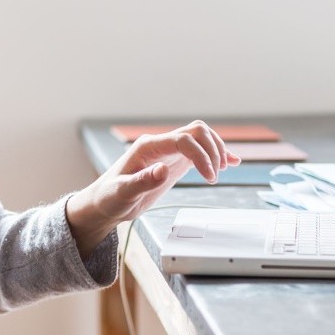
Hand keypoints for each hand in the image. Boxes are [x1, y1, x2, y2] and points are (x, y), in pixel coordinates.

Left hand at [65, 121, 240, 258]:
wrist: (104, 203)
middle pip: (196, 131)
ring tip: (223, 170)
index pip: (183, 139)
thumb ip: (141, 181)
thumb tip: (163, 169)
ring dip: (216, 149)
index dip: (201, 155)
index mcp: (147, 147)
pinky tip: (230, 162)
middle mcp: (160, 145)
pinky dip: (215, 155)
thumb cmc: (109, 198)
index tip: (211, 177)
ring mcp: (168, 152)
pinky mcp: (173, 162)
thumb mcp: (122, 194)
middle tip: (217, 173)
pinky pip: (198, 152)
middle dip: (213, 148)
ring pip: (200, 138)